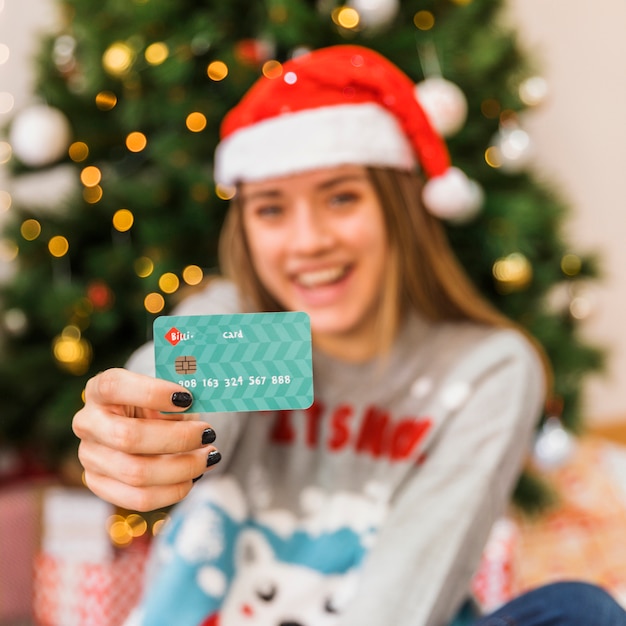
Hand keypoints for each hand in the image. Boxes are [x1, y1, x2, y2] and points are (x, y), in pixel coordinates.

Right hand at [72, 368, 220, 510]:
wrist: (137, 423)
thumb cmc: (156, 403)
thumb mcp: (165, 392)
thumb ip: (180, 397)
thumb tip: (205, 406)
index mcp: (100, 389)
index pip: (114, 386)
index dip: (152, 392)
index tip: (187, 398)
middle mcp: (87, 422)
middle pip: (128, 436)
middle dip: (177, 438)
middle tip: (208, 433)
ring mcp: (89, 456)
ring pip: (136, 473)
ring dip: (182, 467)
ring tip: (209, 457)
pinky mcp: (98, 484)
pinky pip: (139, 498)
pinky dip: (174, 490)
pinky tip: (194, 477)